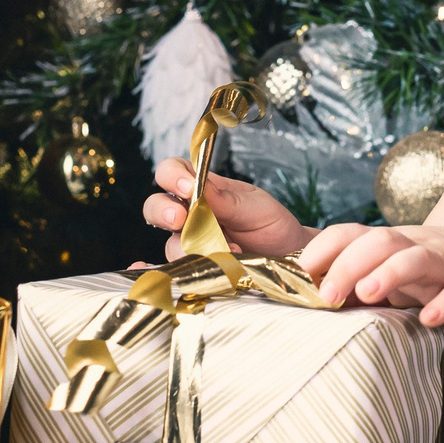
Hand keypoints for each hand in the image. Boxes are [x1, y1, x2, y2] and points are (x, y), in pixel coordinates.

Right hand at [142, 159, 315, 260]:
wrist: (288, 256)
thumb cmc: (271, 224)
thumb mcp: (256, 206)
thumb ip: (227, 199)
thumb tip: (201, 185)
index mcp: (203, 189)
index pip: (173, 172)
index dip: (172, 176)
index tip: (187, 187)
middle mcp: (189, 215)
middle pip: (155, 206)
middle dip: (162, 211)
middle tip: (180, 219)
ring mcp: (190, 243)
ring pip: (169, 243)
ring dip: (190, 248)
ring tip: (226, 251)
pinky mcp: (195, 269)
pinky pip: (176, 270)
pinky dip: (179, 269)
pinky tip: (197, 267)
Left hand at [299, 222, 443, 331]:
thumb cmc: (440, 272)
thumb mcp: (401, 270)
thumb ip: (366, 279)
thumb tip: (317, 299)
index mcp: (394, 242)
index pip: (354, 233)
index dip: (326, 248)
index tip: (302, 271)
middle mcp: (417, 246)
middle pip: (381, 242)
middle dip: (350, 264)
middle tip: (329, 294)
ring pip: (417, 259)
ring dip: (390, 274)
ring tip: (368, 294)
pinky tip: (430, 319)